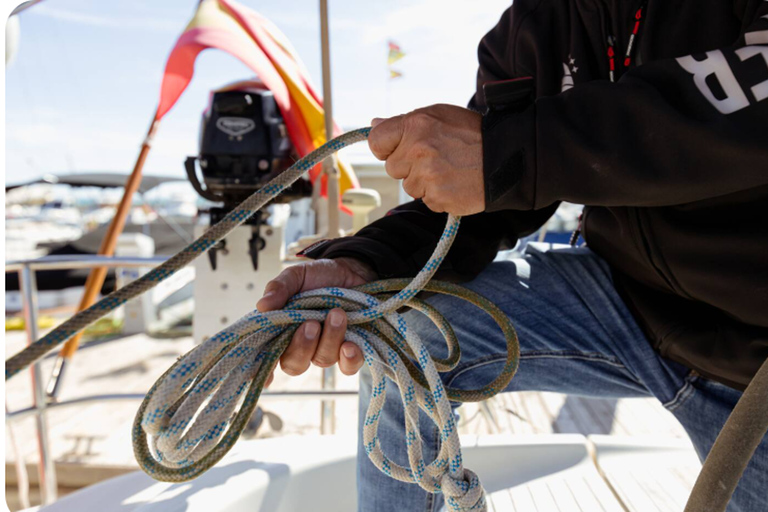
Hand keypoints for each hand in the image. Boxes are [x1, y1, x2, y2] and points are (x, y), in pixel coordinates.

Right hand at [256, 257, 377, 382]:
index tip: (268, 377)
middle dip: (302, 347)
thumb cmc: (320, 276)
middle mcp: (303, 345)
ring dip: (329, 339)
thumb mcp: (297, 275)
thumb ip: (280, 287)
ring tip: (337, 313)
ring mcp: (327, 348)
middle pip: (295, 364)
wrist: (353, 270)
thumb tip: (262, 306)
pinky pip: (348, 366)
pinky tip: (350, 345)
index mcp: (282, 330)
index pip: (268, 358)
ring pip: (323, 360)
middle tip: (311, 323)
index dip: (265, 373)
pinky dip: (349, 359)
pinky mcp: (351, 350)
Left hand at [368, 104, 484, 214]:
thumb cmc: (473, 134)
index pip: (377, 140)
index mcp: (415, 125)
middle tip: (435, 158)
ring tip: (449, 170)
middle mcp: (417, 150)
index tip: (395, 149)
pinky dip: (438, 195)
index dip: (385, 146)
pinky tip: (454, 183)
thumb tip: (374, 124)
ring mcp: (426, 176)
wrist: (506, 157)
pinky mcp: (437, 197)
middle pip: (392, 167)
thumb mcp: (439, 115)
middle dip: (408, 165)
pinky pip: (426, 200)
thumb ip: (405, 122)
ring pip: (409, 186)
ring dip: (424, 182)